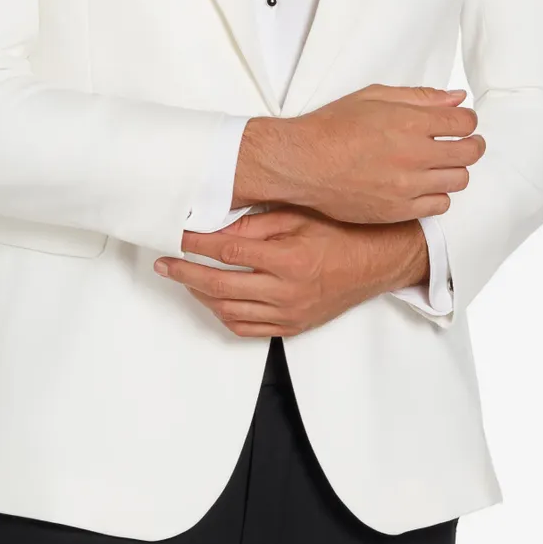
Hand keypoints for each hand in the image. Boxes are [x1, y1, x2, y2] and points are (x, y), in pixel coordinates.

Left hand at [153, 208, 429, 336]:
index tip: (176, 236)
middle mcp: (287, 290)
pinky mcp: (292, 326)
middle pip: (218, 285)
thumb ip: (257, 222)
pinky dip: (223, 314)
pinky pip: (246, 327)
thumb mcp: (300, 216)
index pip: (227, 250)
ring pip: (228, 310)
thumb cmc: (342, 233)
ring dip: (200, 295)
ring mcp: (289, 313)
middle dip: (185, 273)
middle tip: (164, 263)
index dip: (195, 243)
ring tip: (186, 279)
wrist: (377, 262)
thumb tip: (216, 225)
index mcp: (289, 258)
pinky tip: (213, 299)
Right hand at [234, 85, 483, 224]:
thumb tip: (456, 97)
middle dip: (471, 145)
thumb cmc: (333, 126)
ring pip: (458, 180)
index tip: (460, 123)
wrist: (302, 163)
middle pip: (469, 153)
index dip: (467, 121)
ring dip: (454, 171)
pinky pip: (439, 205)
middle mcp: (414, 154)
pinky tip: (424, 186)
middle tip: (463, 144)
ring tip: (439, 166)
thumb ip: (419, 97)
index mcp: (410, 121)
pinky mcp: (398, 210)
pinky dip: (438, 195)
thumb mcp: (375, 96)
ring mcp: (407, 185)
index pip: (464, 122)